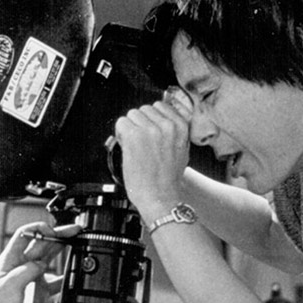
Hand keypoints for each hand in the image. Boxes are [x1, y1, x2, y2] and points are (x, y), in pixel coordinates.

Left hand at [0, 221, 78, 302]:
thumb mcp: (9, 287)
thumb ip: (27, 271)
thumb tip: (42, 263)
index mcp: (11, 260)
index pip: (24, 234)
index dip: (39, 229)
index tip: (53, 230)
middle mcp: (21, 266)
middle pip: (41, 244)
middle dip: (58, 235)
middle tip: (74, 232)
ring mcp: (30, 278)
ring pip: (49, 259)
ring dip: (63, 250)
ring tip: (78, 244)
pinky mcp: (37, 291)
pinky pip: (54, 281)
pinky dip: (64, 278)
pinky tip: (73, 277)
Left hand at [112, 88, 192, 220]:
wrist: (160, 196)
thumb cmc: (168, 179)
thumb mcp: (182, 150)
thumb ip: (174, 131)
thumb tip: (163, 118)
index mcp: (181, 126)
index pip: (160, 106)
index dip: (151, 120)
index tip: (149, 131)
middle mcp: (167, 125)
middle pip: (144, 109)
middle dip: (140, 123)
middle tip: (142, 143)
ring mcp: (151, 129)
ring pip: (131, 114)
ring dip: (130, 128)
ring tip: (136, 146)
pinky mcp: (135, 136)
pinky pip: (121, 123)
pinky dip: (120, 134)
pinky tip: (127, 147)